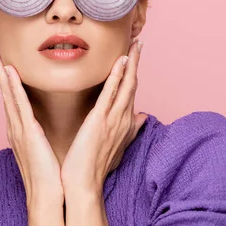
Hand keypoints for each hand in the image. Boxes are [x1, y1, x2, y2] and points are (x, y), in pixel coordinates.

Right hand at [0, 49, 63, 206]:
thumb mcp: (44, 150)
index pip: (12, 100)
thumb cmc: (49, 176)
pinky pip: (19, 105)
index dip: (7, 80)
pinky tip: (10, 72)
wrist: (48, 196)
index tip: (4, 62)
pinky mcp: (27, 132)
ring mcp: (19, 129)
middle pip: (5, 93)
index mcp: (20, 130)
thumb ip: (41, 136)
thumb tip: (44, 128)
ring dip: (2, 73)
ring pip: (8, 95)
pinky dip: (13, 87)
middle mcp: (15, 127)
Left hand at [60, 38, 147, 195]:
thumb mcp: (116, 146)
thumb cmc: (94, 166)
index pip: (131, 93)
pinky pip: (112, 93)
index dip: (135, 73)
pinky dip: (119, 76)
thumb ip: (130, 130)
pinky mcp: (101, 120)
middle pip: (133, 84)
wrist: (83, 184)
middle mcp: (123, 119)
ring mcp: (114, 119)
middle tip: (139, 40)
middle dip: (137, 62)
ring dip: (132, 63)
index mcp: (123, 123)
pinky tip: (122, 60)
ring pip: (127, 85)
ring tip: (135, 43)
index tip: (135, 56)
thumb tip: (143, 116)